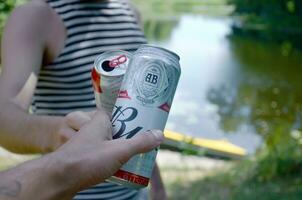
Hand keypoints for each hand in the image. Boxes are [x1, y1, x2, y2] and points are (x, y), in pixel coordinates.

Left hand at [0, 109, 163, 199]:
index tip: (140, 123)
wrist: (57, 179)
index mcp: (99, 122)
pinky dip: (108, 160)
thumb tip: (160, 134)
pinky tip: (115, 168)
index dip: (127, 117)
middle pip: (113, 129)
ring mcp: (85, 145)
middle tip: (140, 143)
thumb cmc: (86, 160)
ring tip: (131, 157)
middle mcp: (90, 130)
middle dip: (126, 136)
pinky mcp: (81, 159)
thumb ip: (140, 143)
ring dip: (118, 149)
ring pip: (106, 144)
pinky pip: (98, 156)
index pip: (114, 113)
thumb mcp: (119, 150)